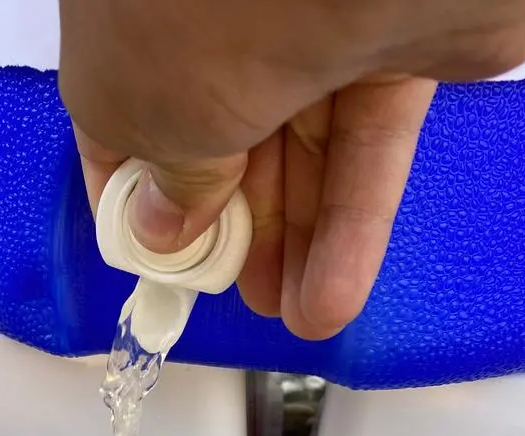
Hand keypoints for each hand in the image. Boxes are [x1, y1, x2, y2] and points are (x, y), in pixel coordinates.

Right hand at [62, 0, 524, 338]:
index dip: (141, 197)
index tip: (157, 261)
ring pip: (302, 155)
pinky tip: (332, 298)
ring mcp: (310, 32)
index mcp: (140, 19)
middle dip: (234, 233)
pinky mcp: (392, 51)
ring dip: (298, 245)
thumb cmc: (197, 23)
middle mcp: (222, 22)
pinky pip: (365, 149)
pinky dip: (352, 228)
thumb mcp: (144, 119)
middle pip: (225, 143)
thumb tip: (164, 226)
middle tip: (235, 292)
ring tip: (295, 318)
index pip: (132, 115)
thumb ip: (161, 181)